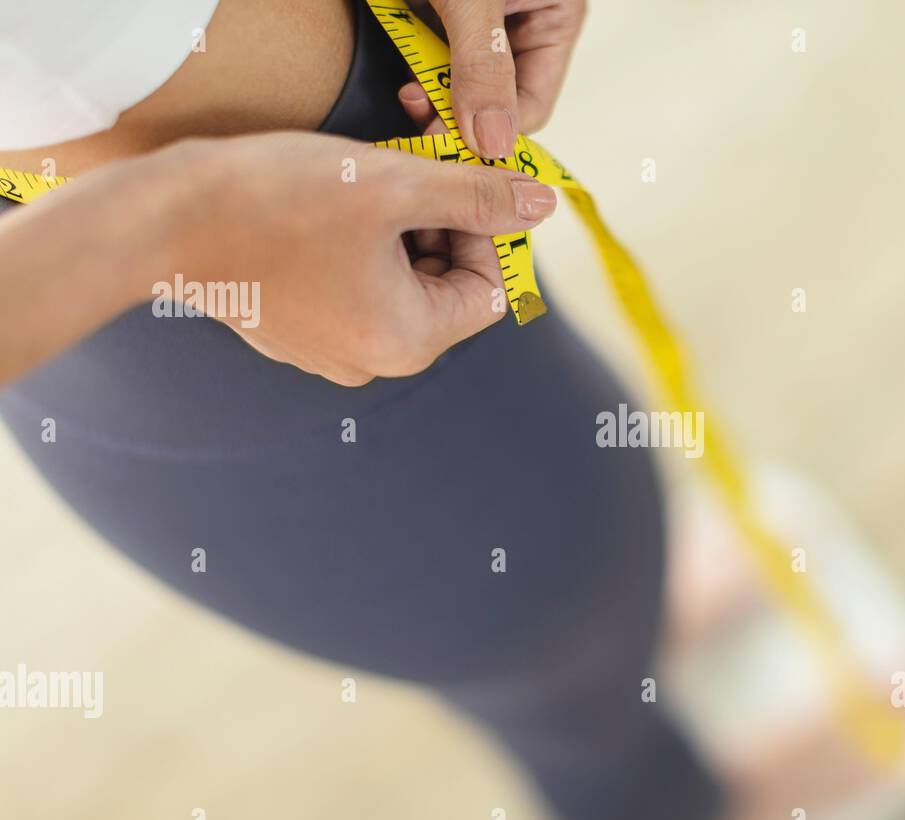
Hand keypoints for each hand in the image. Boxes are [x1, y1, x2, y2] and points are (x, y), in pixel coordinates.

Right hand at [158, 131, 555, 385]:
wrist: (162, 221)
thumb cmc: (278, 202)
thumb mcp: (395, 187)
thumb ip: (476, 198)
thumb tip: (541, 205)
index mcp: (409, 342)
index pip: (488, 289)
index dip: (483, 229)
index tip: (455, 181)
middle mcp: (374, 363)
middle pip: (445, 287)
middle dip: (440, 224)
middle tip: (413, 169)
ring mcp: (332, 352)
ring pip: (400, 281)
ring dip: (401, 227)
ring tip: (368, 183)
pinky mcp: (300, 331)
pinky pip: (356, 287)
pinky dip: (361, 245)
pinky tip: (331, 206)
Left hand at [415, 0, 586, 157]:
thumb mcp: (475, 0)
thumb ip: (483, 67)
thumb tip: (494, 142)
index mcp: (553, 19)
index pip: (531, 106)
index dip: (493, 133)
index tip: (452, 144)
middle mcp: (521, 26)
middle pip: (493, 102)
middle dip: (455, 114)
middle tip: (423, 115)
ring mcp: (478, 24)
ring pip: (457, 86)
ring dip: (430, 95)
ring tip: (409, 92)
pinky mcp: (440, 15)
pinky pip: (429, 60)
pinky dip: (415, 71)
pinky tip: (403, 73)